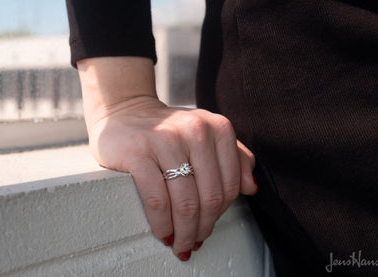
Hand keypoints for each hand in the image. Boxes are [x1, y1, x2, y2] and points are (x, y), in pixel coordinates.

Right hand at [87, 96, 256, 259]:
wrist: (126, 112)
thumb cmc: (169, 132)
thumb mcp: (207, 135)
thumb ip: (235, 157)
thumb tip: (251, 188)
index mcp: (218, 128)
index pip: (230, 185)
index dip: (221, 213)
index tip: (209, 225)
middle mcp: (196, 130)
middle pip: (210, 197)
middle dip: (203, 228)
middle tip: (193, 242)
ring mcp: (166, 141)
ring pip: (185, 203)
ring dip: (183, 233)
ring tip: (179, 243)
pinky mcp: (138, 153)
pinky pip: (157, 201)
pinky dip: (162, 224)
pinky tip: (162, 232)